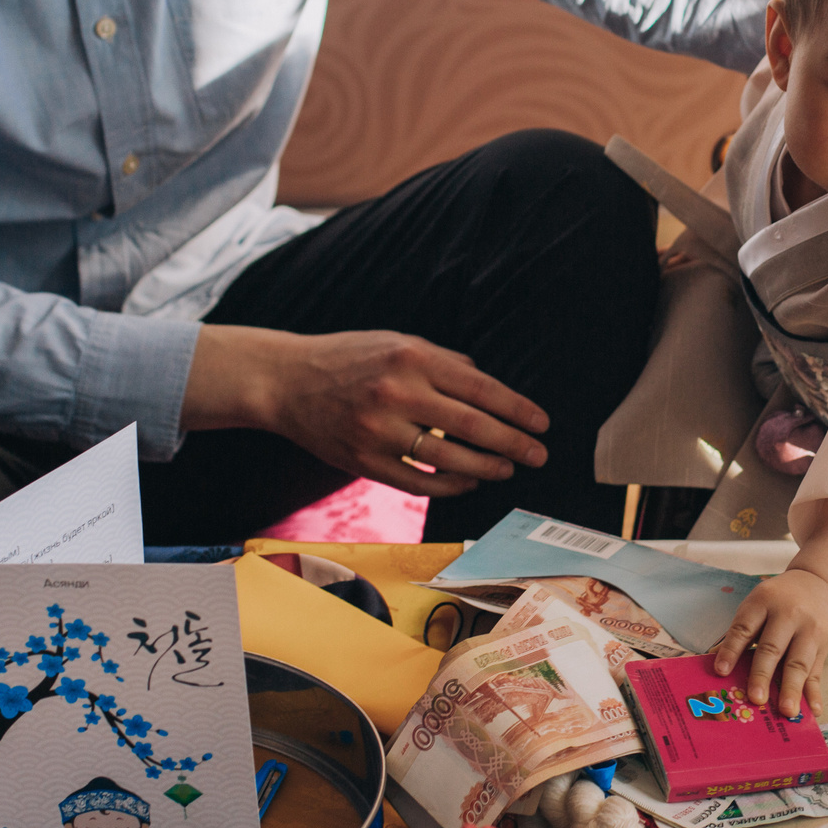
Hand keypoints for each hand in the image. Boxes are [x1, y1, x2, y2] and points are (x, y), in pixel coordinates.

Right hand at [182, 324, 548, 497]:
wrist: (286, 381)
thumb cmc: (350, 358)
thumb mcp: (397, 343)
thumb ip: (445, 361)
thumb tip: (490, 386)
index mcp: (413, 358)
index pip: (481, 388)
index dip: (517, 409)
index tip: (541, 424)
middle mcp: (397, 393)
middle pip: (472, 426)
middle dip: (513, 443)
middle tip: (538, 454)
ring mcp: (378, 430)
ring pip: (448, 459)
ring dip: (486, 467)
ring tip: (508, 469)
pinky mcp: (363, 460)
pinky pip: (418, 481)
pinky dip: (450, 485)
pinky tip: (470, 481)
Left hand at [710, 568, 827, 720]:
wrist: (821, 584)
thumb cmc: (779, 600)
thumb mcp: (758, 604)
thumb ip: (741, 632)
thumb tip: (716, 664)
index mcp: (763, 602)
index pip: (744, 628)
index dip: (732, 649)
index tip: (721, 671)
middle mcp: (788, 615)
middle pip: (773, 647)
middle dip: (763, 674)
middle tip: (755, 699)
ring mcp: (809, 631)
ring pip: (799, 663)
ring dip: (792, 688)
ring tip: (786, 711)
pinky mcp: (823, 646)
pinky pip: (817, 671)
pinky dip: (815, 692)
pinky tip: (814, 710)